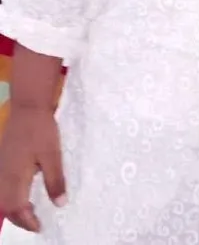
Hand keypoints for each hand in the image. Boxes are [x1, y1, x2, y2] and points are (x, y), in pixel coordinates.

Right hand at [0, 105, 65, 231]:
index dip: (27, 221)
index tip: (40, 226)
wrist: (28, 106)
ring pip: (0, 196)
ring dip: (12, 207)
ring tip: (29, 209)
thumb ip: (55, 180)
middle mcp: (4, 175)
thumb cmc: (42, 130)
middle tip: (35, 221)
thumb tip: (59, 204)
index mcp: (16, 176)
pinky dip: (8, 195)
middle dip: (17, 218)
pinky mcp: (2, 159)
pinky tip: (21, 191)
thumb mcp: (53, 155)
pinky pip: (1, 185)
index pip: (16, 208)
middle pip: (4, 205)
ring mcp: (0, 166)